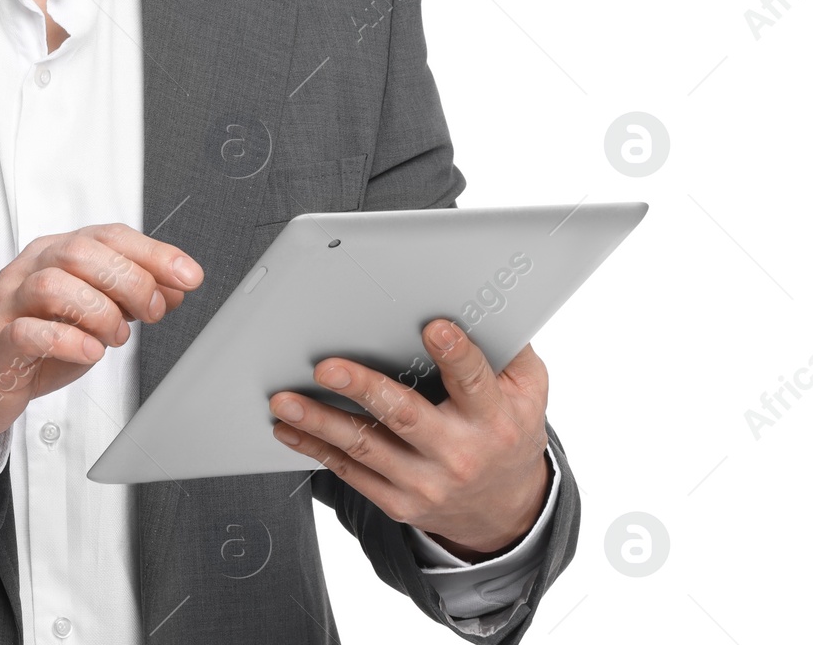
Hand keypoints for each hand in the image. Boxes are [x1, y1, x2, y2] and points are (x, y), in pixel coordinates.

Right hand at [0, 224, 202, 442]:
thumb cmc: (34, 336)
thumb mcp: (90, 313)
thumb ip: (129, 297)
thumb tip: (173, 288)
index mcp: (56, 253)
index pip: (108, 236)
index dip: (153, 253)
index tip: (188, 275)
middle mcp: (31, 269)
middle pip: (80, 253)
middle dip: (129, 281)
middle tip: (151, 311)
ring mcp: (9, 304)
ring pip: (52, 286)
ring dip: (98, 311)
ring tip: (116, 335)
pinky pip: (28, 332)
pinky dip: (67, 341)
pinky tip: (91, 351)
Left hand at [269, 318, 551, 558]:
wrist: (507, 511)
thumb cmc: (509, 432)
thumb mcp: (527, 391)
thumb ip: (509, 348)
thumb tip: (484, 302)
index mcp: (493, 418)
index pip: (474, 382)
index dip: (456, 355)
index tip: (434, 327)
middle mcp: (459, 453)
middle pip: (405, 416)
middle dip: (363, 388)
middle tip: (326, 368)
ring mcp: (427, 482)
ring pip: (365, 447)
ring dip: (319, 422)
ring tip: (285, 400)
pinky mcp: (400, 502)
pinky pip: (351, 474)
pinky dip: (316, 449)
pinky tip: (290, 429)